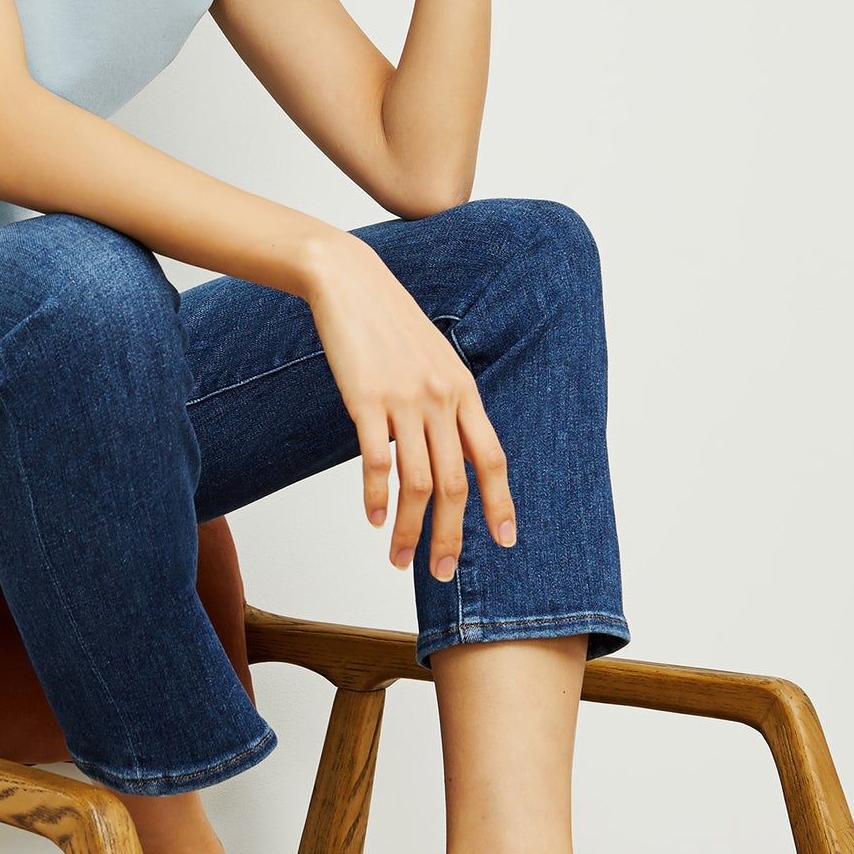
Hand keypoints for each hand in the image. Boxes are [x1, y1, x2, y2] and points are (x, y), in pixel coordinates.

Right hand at [304, 234, 515, 577]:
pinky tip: (373, 519)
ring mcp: (405, 400)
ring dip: (410, 529)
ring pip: (418, 483)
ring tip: (399, 559)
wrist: (350, 282)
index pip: (492, 460)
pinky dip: (377, 497)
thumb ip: (443, 403)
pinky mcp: (367, 399)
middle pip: (455, 484)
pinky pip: (377, 461)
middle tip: (439, 572)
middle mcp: (442, 399)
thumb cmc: (387, 323)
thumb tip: (438, 451)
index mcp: (464, 391)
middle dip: (450, 535)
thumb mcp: (432, 360)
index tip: (503, 542)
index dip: (501, 504)